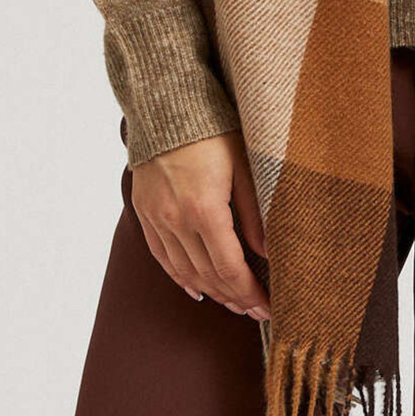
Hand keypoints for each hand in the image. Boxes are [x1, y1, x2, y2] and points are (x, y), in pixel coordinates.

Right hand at [131, 128, 270, 319]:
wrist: (165, 104)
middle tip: (256, 311)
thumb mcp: (243, 166)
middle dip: (235, 298)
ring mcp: (156, 218)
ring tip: (233, 304)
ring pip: (185, 271)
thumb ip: (255, 213)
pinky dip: (180, 277)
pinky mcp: (144, 212)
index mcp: (205, 209)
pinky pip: (162, 257)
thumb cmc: (212, 129)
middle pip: (208, 275)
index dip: (250, 293)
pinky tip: (196, 289)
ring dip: (211, 292)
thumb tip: (270, 251)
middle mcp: (176, 220)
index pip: (230, 268)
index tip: (267, 308)